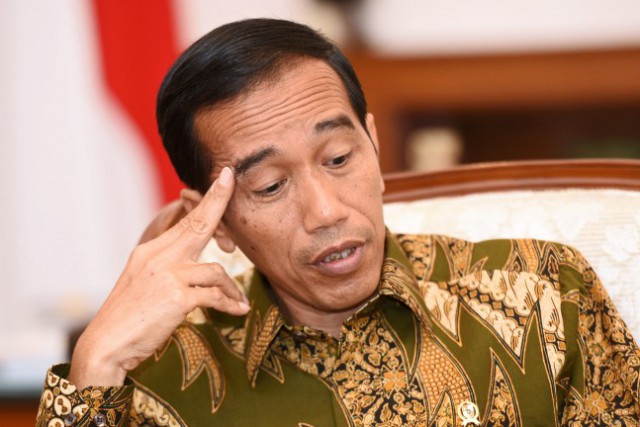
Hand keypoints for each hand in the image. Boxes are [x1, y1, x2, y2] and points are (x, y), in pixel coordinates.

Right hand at [69, 167, 247, 387]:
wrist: (106, 346)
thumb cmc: (130, 318)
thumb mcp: (145, 283)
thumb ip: (169, 268)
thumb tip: (200, 267)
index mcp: (150, 251)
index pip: (184, 221)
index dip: (208, 199)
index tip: (224, 178)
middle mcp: (158, 257)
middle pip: (198, 224)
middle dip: (219, 202)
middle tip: (233, 181)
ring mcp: (167, 275)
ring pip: (216, 270)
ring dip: (230, 287)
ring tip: (236, 301)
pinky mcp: (176, 297)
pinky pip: (214, 295)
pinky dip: (229, 303)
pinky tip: (238, 311)